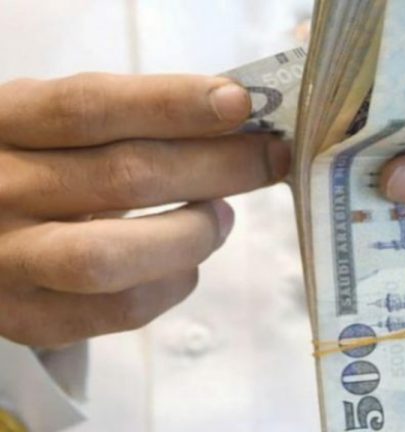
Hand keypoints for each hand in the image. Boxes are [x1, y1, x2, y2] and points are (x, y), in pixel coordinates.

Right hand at [0, 73, 289, 347]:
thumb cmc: (35, 166)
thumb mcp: (55, 126)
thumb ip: (125, 120)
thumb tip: (233, 120)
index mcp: (2, 123)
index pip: (90, 107)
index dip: (172, 103)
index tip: (238, 103)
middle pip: (122, 177)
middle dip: (217, 166)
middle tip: (271, 159)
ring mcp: (6, 261)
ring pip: (113, 256)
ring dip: (193, 233)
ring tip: (224, 216)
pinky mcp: (28, 318)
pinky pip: (117, 311)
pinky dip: (172, 283)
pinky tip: (188, 261)